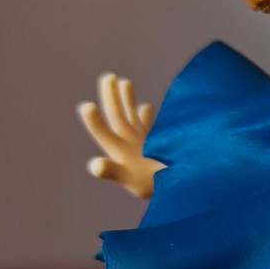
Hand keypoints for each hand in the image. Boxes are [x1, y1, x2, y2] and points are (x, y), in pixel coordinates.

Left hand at [78, 73, 161, 199]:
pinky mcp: (158, 146)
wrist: (183, 192)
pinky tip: (145, 107)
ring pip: (131, 118)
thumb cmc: (158, 188)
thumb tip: (94, 165)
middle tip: (108, 76)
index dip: (94, 120)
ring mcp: (143, 145)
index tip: (86, 105)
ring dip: (126, 100)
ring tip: (123, 81)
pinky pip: (150, 127)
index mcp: (121, 152)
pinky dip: (147, 115)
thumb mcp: (134, 182)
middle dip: (111, 97)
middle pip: (117, 117)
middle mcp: (129, 147)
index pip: (104, 132)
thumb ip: (113, 172)